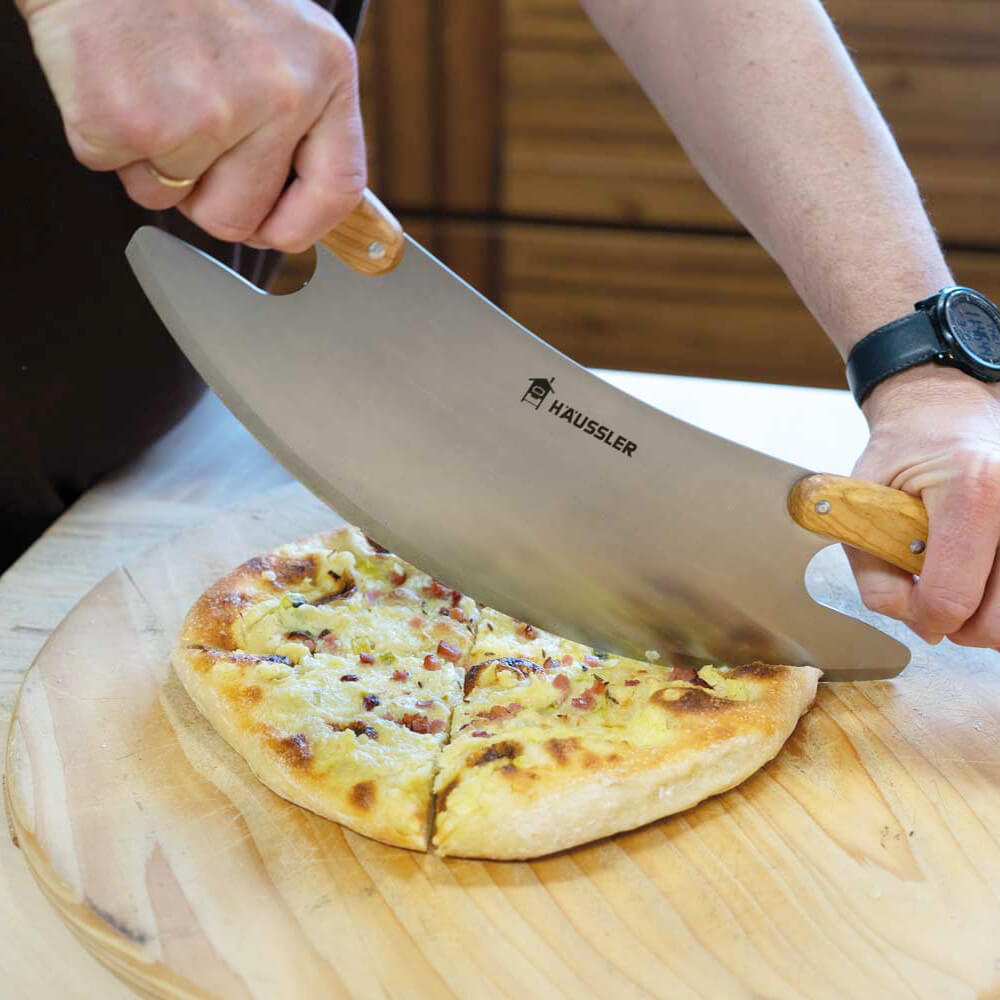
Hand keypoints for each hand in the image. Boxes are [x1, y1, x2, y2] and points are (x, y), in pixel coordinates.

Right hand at [18, 0, 364, 250]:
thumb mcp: (279, 35)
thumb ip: (301, 114)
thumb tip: (295, 210)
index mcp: (325, 69)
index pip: (338, 189)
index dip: (301, 225)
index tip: (273, 229)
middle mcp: (279, 93)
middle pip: (240, 217)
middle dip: (203, 197)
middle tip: (184, 133)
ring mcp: (208, 109)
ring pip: (173, 201)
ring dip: (151, 162)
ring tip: (151, 87)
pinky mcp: (135, 119)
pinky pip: (121, 175)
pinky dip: (106, 141)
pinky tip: (116, 79)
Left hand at [849, 366, 999, 646]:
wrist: (948, 413)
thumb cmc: (904, 454)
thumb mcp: (863, 503)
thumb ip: (874, 570)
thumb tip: (915, 621)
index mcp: (971, 488)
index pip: (952, 595)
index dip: (924, 617)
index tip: (911, 606)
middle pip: (998, 622)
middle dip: (959, 626)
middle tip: (936, 601)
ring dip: (984, 616)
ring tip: (959, 583)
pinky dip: (997, 597)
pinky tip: (980, 575)